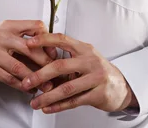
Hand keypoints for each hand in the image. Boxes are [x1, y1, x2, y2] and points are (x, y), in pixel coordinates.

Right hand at [0, 20, 58, 94]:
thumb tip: (50, 52)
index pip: (34, 26)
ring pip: (19, 67)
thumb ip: (24, 41)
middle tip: (55, 73)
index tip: (54, 52)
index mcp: (9, 25)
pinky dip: (21, 85)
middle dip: (45, 62)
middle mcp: (0, 35)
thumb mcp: (6, 37)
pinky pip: (8, 78)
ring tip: (45, 86)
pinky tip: (28, 89)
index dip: (47, 39)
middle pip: (29, 48)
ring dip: (34, 79)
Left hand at [23, 32, 137, 113]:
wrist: (120, 86)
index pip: (62, 39)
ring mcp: (95, 77)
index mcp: (83, 48)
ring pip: (67, 88)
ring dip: (48, 96)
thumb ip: (66, 58)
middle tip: (27, 82)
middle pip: (61, 66)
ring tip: (34, 102)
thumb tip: (39, 60)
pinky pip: (75, 101)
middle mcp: (90, 60)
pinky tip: (48, 108)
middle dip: (40, 75)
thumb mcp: (84, 58)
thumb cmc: (96, 70)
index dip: (44, 40)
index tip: (29, 44)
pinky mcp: (98, 94)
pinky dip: (59, 106)